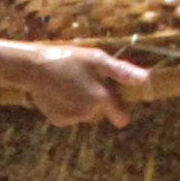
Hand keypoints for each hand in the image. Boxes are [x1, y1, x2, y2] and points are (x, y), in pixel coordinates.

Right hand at [14, 45, 150, 128]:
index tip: (114, 100)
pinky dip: (65, 108)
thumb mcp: (97, 59)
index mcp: (102, 98)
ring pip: (84, 115)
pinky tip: (58, 92)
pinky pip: (69, 116)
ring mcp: (73, 119)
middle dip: (96, 101)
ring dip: (81, 104)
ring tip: (69, 84)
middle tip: (84, 81)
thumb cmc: (68, 59)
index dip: (120, 110)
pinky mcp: (58, 121)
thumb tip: (145, 79)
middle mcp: (90, 113)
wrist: (34, 68)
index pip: (122, 117)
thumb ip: (122, 71)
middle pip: (101, 112)